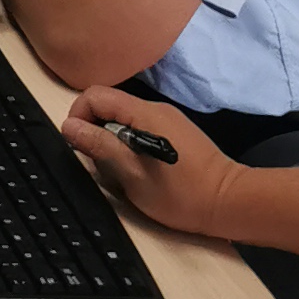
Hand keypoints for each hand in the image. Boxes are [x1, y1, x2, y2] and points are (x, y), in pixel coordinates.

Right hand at [60, 90, 243, 235]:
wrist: (230, 203)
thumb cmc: (181, 194)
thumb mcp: (132, 174)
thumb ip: (100, 146)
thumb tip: (68, 126)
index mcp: (144, 113)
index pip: (95, 95)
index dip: (78, 116)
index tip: (79, 146)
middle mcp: (156, 109)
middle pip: (110, 105)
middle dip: (96, 131)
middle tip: (102, 165)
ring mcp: (168, 119)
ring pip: (124, 119)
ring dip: (113, 141)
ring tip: (122, 172)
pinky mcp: (176, 131)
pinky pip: (141, 128)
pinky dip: (130, 144)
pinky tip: (140, 170)